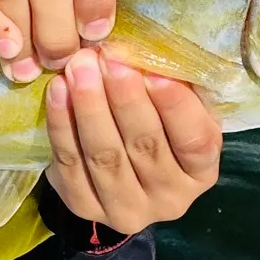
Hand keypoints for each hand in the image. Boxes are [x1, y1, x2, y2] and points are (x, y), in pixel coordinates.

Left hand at [45, 50, 221, 232]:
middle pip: (145, 146)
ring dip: (89, 107)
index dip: (175, 107)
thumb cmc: (162, 122)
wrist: (125, 168)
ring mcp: (126, 209)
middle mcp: (170, 199)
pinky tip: (58, 91)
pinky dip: (62, 125)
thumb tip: (156, 50)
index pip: (194, 142)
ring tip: (79, 68)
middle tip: (108, 59)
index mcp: (202, 172)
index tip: (155, 72)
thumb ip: (178, 84)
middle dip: (125, 98)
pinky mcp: (85, 207)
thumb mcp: (184, 105)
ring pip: (105, 156)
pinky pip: (70, 165)